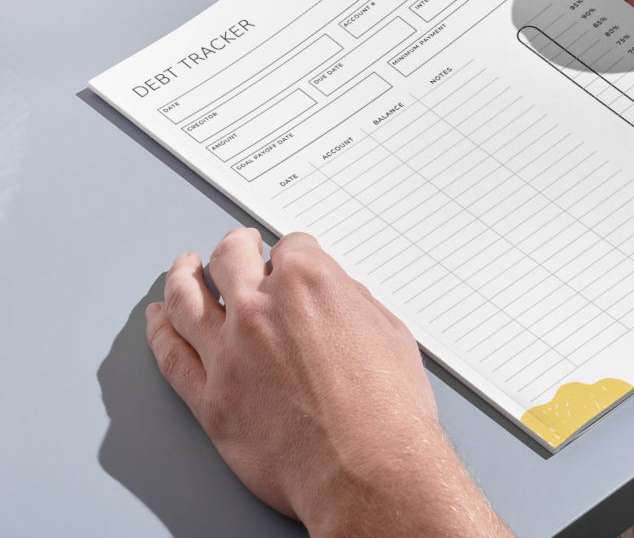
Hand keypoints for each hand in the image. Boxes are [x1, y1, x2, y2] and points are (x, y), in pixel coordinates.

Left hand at [146, 228, 509, 536]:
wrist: (368, 471)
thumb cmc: (388, 410)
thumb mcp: (389, 334)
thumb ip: (355, 305)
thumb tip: (340, 299)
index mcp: (307, 283)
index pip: (291, 247)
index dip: (294, 251)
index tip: (291, 258)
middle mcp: (259, 309)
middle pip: (229, 259)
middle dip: (235, 247)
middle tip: (236, 247)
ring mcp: (227, 353)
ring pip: (186, 298)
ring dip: (182, 276)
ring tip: (183, 268)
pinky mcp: (209, 398)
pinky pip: (170, 354)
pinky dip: (159, 331)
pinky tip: (159, 321)